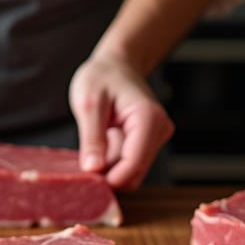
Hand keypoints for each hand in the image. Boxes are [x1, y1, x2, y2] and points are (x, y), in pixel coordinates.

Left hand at [69, 54, 173, 190]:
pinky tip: (104, 139)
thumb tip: (93, 169)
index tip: (85, 177)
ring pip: (130, 171)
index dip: (109, 178)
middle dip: (108, 173)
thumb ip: (92, 137)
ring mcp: (156, 138)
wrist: (116, 65)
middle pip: (134, 173)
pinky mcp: (149, 143)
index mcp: (148, 118)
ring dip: (109, 165)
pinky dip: (112, 160)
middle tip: (84, 155)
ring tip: (97, 138)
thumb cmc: (102, 76)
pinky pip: (129, 164)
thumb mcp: (88, 103)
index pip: (134, 164)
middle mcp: (159, 130)